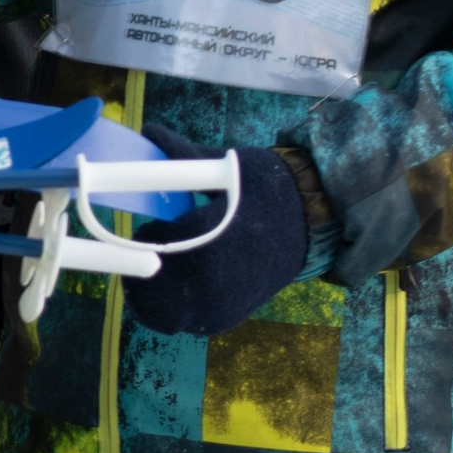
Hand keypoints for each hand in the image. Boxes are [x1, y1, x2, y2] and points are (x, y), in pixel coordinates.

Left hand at [120, 143, 311, 337]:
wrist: (314, 225)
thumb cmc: (269, 192)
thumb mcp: (227, 168)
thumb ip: (182, 155)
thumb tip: (150, 131)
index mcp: (207, 250)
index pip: (149, 256)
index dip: (141, 242)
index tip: (148, 227)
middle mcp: (211, 289)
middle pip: (147, 295)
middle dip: (139, 271)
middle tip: (149, 247)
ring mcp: (218, 309)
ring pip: (160, 314)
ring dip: (150, 291)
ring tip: (162, 262)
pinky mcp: (225, 319)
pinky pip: (182, 320)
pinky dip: (171, 304)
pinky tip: (178, 278)